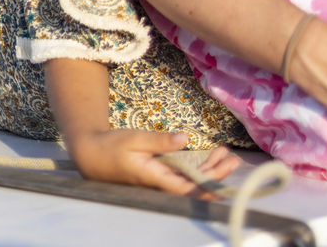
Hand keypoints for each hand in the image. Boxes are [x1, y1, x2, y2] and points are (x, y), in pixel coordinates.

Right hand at [68, 128, 239, 193]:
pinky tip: (209, 157)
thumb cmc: (112, 147)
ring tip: (227, 155)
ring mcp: (159, 180)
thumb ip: (160, 141)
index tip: (224, 176)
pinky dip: (197, 166)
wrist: (92, 155)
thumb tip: (185, 139)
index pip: (186, 187)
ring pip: (190, 180)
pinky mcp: (158, 175)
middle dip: (215, 174)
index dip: (207, 184)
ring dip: (209, 169)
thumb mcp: (135, 138)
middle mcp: (160, 183)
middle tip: (234, 159)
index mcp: (154, 177)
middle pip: (193, 185)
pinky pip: (183, 175)